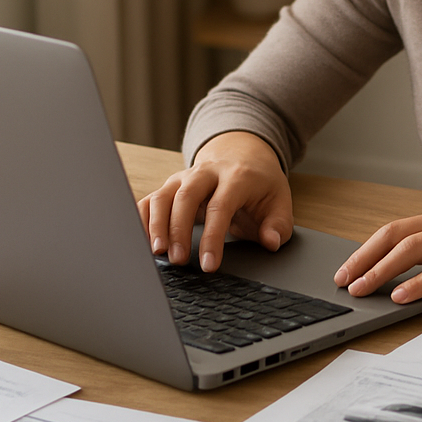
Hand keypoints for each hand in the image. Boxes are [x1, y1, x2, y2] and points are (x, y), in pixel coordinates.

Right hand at [137, 131, 292, 271]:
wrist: (243, 155)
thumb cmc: (260, 185)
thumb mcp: (279, 202)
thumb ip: (278, 225)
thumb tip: (271, 242)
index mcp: (236, 176)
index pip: (220, 207)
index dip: (212, 238)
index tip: (208, 266)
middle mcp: (206, 173)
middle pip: (185, 197)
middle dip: (179, 230)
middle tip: (178, 261)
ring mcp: (184, 177)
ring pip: (162, 196)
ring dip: (157, 225)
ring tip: (158, 253)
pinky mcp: (170, 186)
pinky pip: (149, 200)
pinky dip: (142, 220)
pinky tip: (142, 242)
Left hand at [334, 203, 421, 302]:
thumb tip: (420, 270)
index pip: (397, 228)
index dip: (369, 247)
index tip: (350, 266)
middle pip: (394, 235)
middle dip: (363, 258)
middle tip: (342, 280)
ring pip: (410, 250)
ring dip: (380, 270)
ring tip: (361, 289)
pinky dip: (416, 283)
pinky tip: (400, 296)